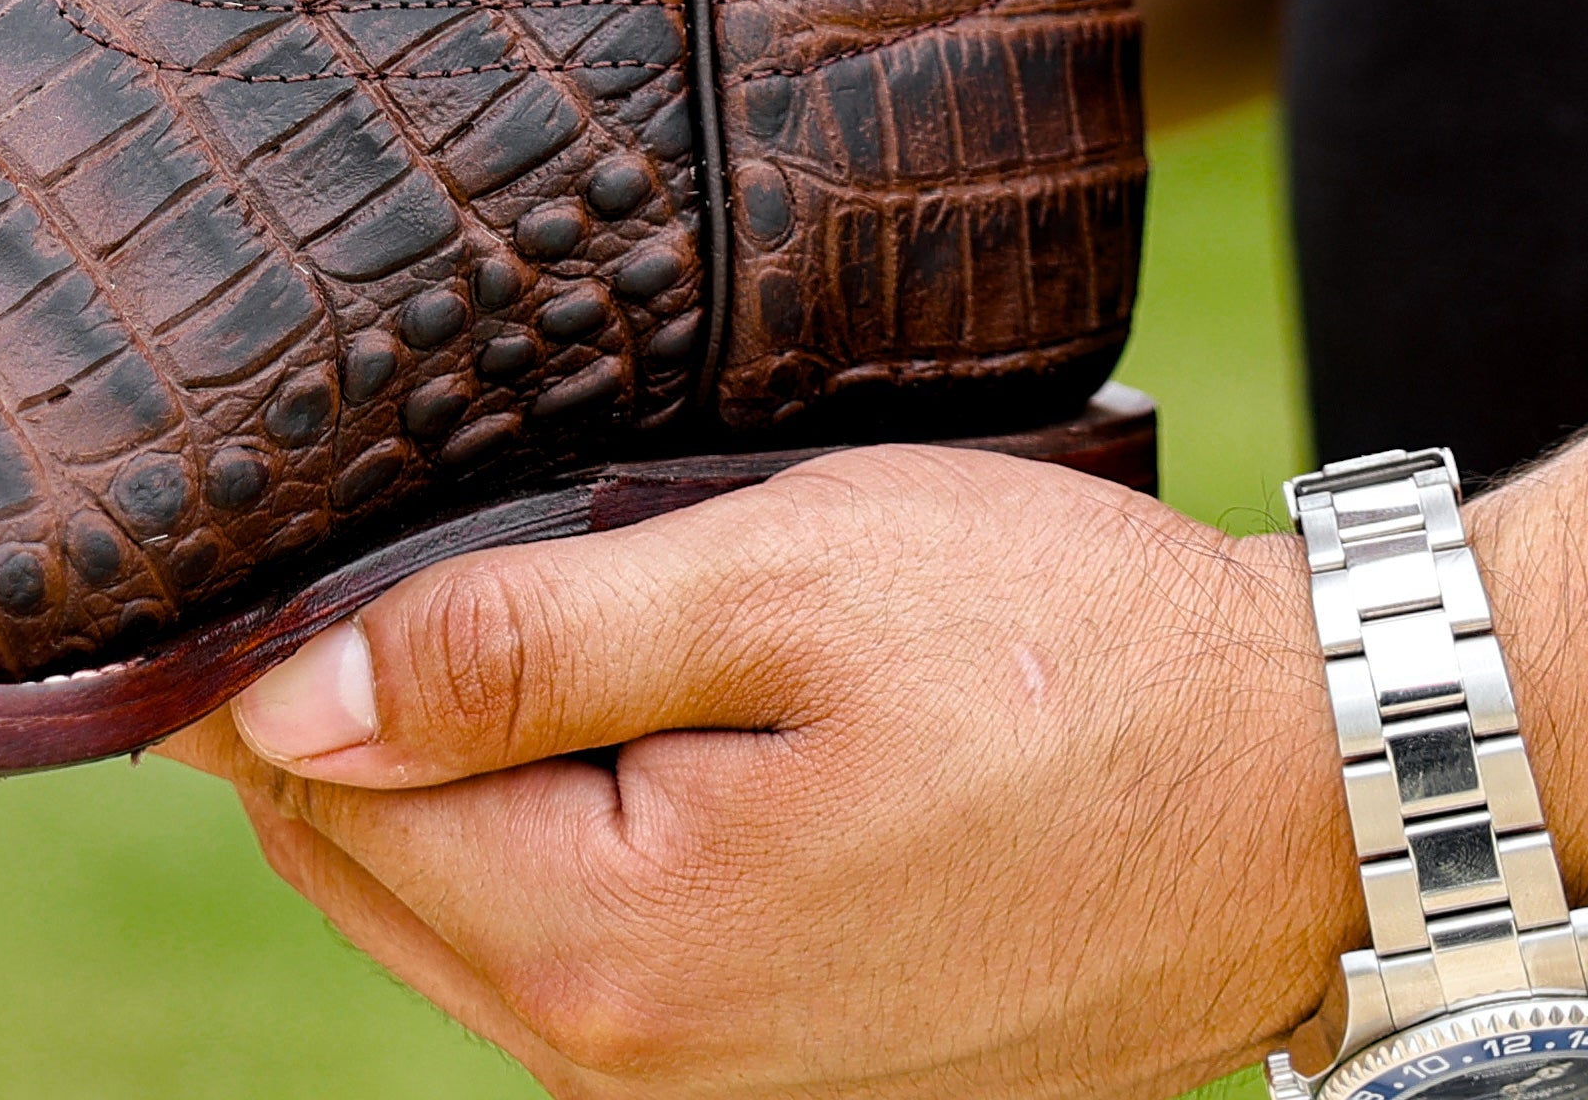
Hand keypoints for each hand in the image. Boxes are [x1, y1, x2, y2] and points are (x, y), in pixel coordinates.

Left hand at [155, 445, 1359, 1099]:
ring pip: (471, 917)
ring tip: (548, 621)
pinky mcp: (794, 1074)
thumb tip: (283, 704)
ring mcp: (726, 1090)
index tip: (283, 541)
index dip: (280, 660)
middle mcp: (647, 1066)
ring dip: (462, 779)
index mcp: (619, 946)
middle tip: (418, 557)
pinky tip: (636, 717)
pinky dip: (561, 837)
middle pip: (374, 873)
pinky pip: (592, 955)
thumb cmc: (1052, 650)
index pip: (322, 799)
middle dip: (354, 726)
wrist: (1307, 790)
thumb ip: (507, 652)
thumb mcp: (767, 583)